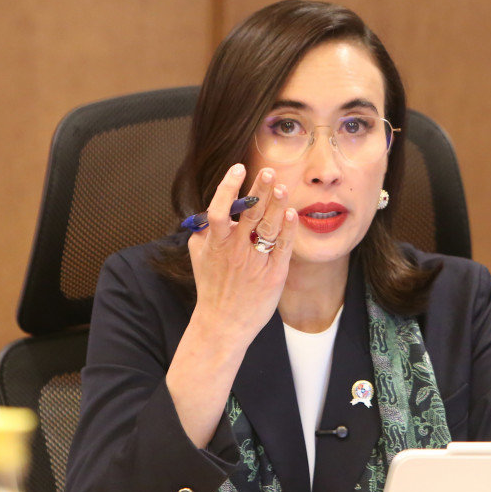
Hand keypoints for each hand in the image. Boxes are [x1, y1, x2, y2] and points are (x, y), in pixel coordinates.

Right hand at [187, 163, 298, 350]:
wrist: (224, 323)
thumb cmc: (211, 286)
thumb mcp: (198, 256)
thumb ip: (202, 231)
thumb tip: (210, 209)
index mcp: (216, 243)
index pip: (220, 209)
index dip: (229, 187)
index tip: (238, 168)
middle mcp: (236, 250)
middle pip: (250, 213)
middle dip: (259, 189)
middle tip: (268, 170)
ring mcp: (256, 261)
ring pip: (268, 226)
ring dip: (276, 205)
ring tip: (281, 187)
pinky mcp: (274, 274)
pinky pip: (282, 247)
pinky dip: (288, 229)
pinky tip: (292, 213)